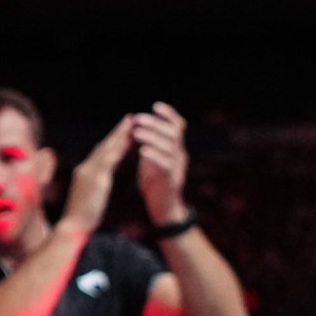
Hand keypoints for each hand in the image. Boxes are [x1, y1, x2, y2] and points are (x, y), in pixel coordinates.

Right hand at [59, 118, 136, 234]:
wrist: (72, 228)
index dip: (111, 141)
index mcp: (84, 173)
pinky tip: (128, 141)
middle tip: (129, 119)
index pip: (99, 153)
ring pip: (106, 149)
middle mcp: (85, 168)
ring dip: (119, 135)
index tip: (122, 131)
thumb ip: (94, 186)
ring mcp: (89, 172)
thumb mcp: (88, 197)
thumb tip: (99, 182)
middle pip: (102, 146)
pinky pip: (109, 159)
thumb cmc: (81, 218)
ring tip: (130, 124)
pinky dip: (118, 148)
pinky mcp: (95, 179)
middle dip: (116, 132)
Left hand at [129, 104, 191, 225]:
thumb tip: (140, 126)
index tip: (155, 105)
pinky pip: (166, 165)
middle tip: (138, 118)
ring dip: (152, 137)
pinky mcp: (171, 181)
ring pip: (170, 147)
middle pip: (173, 133)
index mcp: (175, 148)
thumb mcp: (154, 159)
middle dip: (156, 123)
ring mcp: (177, 168)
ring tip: (136, 132)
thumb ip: (151, 144)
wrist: (164, 209)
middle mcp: (180, 155)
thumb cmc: (156, 184)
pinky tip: (142, 151)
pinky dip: (154, 156)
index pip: (178, 126)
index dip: (169, 114)